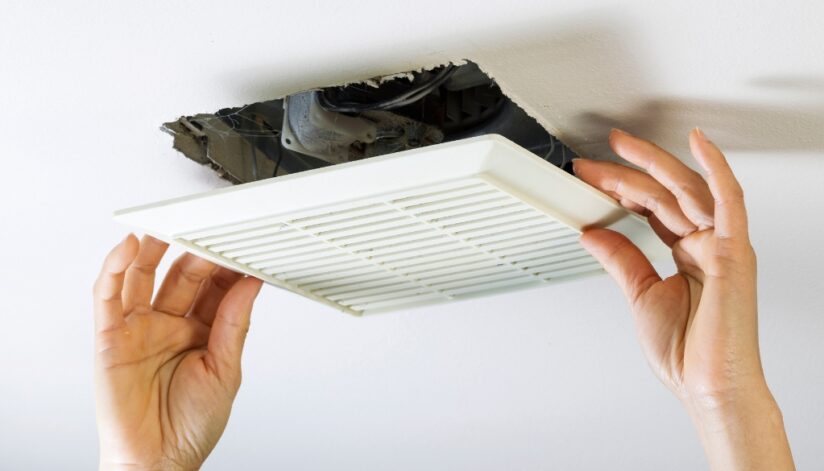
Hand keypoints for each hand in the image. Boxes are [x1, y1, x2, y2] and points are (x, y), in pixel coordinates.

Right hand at [93, 234, 262, 469]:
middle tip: (212, 229)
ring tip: (171, 224)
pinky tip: (129, 248)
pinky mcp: (110, 337)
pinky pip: (109, 296)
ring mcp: (140, 328)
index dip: (227, 266)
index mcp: (202, 332)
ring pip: (144, 276)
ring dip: (155, 248)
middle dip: (198, 252)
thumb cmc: (191, 426)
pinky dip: (115, 269)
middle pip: (183, 276)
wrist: (158, 462)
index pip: (216, 288)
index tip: (244, 244)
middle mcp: (170, 325)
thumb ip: (234, 325)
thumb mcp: (225, 371)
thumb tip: (250, 284)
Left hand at [574, 128, 793, 469]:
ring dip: (652, 165)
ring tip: (619, 147)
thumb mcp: (641, 295)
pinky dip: (716, 169)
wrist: (709, 388)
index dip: (620, 188)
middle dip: (626, 173)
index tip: (589, 179)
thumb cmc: (688, 353)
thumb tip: (593, 232)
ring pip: (687, 190)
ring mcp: (722, 245)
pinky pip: (729, 202)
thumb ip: (621, 259)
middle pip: (664, 194)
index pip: (652, 206)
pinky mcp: (734, 252)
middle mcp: (707, 244)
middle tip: (592, 161)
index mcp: (689, 253)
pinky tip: (697, 143)